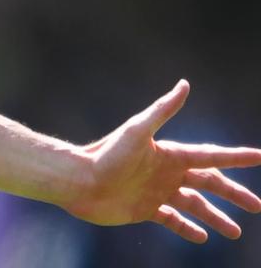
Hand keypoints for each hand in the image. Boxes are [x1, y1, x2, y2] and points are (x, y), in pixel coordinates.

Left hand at [64, 80, 260, 241]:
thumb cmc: (105, 154)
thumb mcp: (137, 130)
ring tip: (235, 233)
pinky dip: (187, 228)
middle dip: (234, 195)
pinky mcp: (144, 209)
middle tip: (258, 206)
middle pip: (209, 184)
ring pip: (194, 206)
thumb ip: (162, 109)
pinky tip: (201, 237)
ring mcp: (156, 192)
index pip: (210, 155)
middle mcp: (166, 173)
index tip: (260, 157)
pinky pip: (172, 221)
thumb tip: (185, 84)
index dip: (236, 157)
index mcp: (169, 154)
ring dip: (215, 217)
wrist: (78, 180)